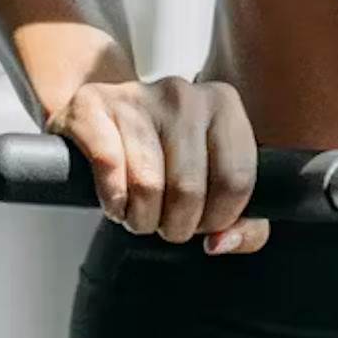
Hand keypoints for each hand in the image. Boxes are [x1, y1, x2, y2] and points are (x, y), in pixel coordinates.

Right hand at [48, 77, 269, 254]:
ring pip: (148, 185)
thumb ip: (245, 225)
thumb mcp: (215, 182)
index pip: (237, 180)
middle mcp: (184, 95)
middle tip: (166, 221)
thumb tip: (220, 242)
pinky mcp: (92, 106)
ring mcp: (137, 96)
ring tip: (140, 212)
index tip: (204, 222)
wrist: (102, 118)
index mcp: (224, 105)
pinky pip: (109, 167)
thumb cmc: (166, 155)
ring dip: (141, 218)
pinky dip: (112, 200)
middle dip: (176, 225)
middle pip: (190, 189)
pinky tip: (116, 202)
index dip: (218, 218)